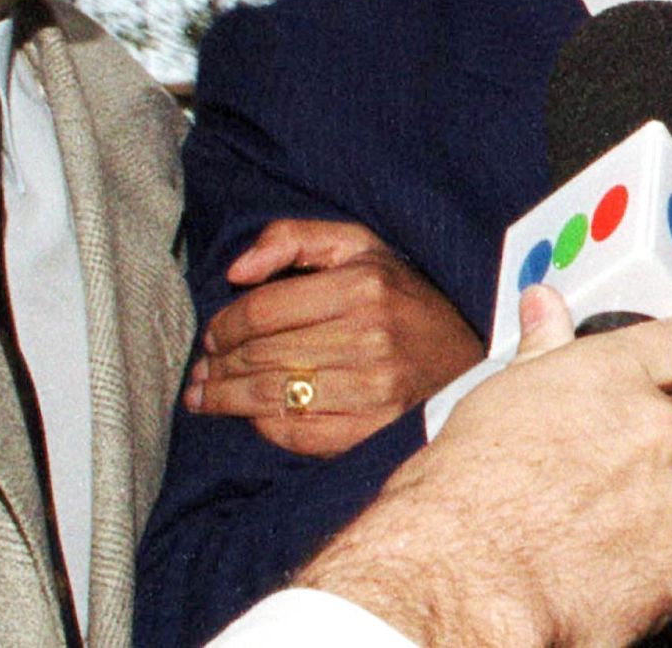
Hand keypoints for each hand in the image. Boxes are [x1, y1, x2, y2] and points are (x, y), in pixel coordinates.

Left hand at [183, 219, 483, 456]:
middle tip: (201, 372)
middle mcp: (369, 336)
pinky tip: (250, 417)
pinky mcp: (373, 430)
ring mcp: (373, 388)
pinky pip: (296, 434)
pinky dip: (262, 427)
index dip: (222, 327)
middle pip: (260, 356)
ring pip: (270, 397)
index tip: (211, 338)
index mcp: (363, 285)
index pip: (262, 311)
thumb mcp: (362, 247)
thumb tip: (236, 271)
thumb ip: (294, 239)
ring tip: (206, 397)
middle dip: (217, 367)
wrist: (470, 359)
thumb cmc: (405, 299)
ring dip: (225, 400)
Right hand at [295, 285, 671, 647]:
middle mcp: (656, 430)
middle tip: (618, 465)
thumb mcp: (497, 399)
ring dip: (655, 508)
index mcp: (614, 376)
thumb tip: (545, 305)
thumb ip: (544, 351)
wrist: (459, 584)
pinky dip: (647, 568)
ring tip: (588, 527)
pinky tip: (594, 571)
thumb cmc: (461, 496)